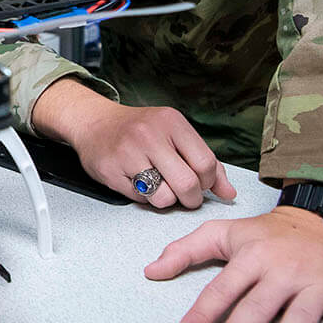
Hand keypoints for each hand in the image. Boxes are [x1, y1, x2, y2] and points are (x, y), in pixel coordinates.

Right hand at [32, 80, 235, 208]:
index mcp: (171, 122)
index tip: (200, 183)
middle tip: (185, 195)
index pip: (206, 163)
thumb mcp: (174, 134)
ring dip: (166, 200)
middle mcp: (149, 134)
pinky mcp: (110, 170)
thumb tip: (228, 193)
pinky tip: (139, 183)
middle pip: (187, 184)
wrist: (94, 122)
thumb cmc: (139, 130)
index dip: (208, 182)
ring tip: (159, 187)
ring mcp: (127, 152)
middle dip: (190, 198)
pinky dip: (144, 198)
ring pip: (164, 197)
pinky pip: (140, 200)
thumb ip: (204, 162)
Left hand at [145, 206, 322, 322]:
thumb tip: (150, 271)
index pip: (222, 289)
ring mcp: (319, 283)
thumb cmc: (270, 234)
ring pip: (301, 316)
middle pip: (257, 306)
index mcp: (253, 257)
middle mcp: (285, 271)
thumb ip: (185, 250)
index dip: (202, 313)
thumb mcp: (225, 232)